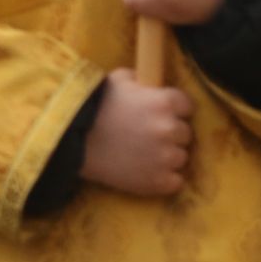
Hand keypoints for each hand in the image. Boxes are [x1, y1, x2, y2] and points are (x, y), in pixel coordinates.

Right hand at [81, 69, 194, 196]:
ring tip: (145, 154)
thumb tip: (151, 85)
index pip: (187, 106)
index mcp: (164, 102)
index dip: (174, 109)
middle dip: (170, 133)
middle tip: (149, 134)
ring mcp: (165, 157)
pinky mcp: (158, 182)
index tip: (161, 113)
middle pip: (185, 133)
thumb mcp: (119, 79)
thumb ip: (142, 80)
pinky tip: (147, 171)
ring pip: (181, 157)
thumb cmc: (95, 105)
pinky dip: (164, 178)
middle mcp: (170, 129)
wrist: (73, 139)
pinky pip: (175, 181)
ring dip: (167, 156)